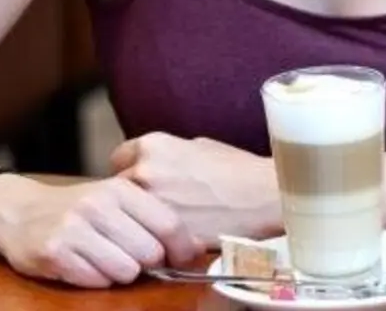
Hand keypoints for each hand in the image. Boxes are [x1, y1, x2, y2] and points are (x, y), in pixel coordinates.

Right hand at [0, 173, 196, 287]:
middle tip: (134, 257)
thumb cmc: (78, 207)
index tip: (185, 258)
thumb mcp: (115, 198)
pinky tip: (84, 265)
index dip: (182, 247)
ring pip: (125, 271)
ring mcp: (73, 229)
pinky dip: (96, 279)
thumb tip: (196, 245)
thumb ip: (152, 216)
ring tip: (106, 259)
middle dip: (148, 263)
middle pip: (149, 252)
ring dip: (121, 273)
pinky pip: (95, 281)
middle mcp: (97, 206)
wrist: (17, 210)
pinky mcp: (53, 253)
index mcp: (120, 189)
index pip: (168, 223)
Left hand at [110, 132, 280, 250]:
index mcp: (153, 145)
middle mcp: (144, 171)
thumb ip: (168, 154)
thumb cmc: (241, 170)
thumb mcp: (201, 146)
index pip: (118, 158)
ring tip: (164, 225)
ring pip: (128, 218)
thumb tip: (154, 164)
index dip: (130, 170)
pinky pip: (145, 239)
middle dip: (132, 198)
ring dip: (140, 222)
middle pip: (118, 190)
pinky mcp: (162, 233)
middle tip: (153, 206)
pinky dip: (155, 241)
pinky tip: (175, 238)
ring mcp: (151, 204)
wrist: (267, 196)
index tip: (143, 182)